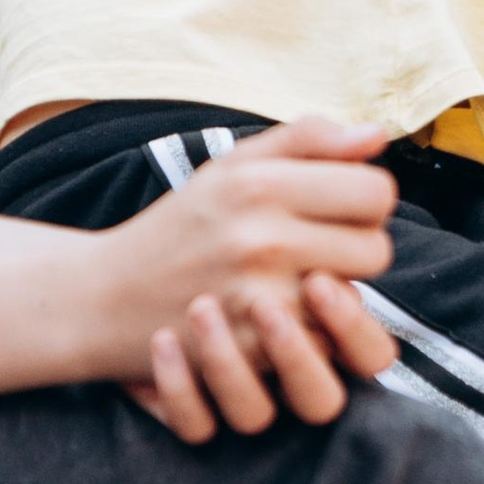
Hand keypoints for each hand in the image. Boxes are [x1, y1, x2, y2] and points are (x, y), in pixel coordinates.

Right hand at [79, 120, 401, 440]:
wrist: (104, 296)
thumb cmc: (181, 224)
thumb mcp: (234, 164)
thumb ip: (308, 139)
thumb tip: (379, 134)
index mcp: (262, 183)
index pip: (377, 192)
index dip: (365, 201)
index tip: (336, 210)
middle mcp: (262, 238)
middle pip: (378, 250)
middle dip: (357, 250)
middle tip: (317, 251)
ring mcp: (257, 298)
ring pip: (357, 303)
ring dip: (340, 298)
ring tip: (305, 284)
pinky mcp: (251, 349)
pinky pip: (323, 344)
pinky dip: (310, 335)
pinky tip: (280, 319)